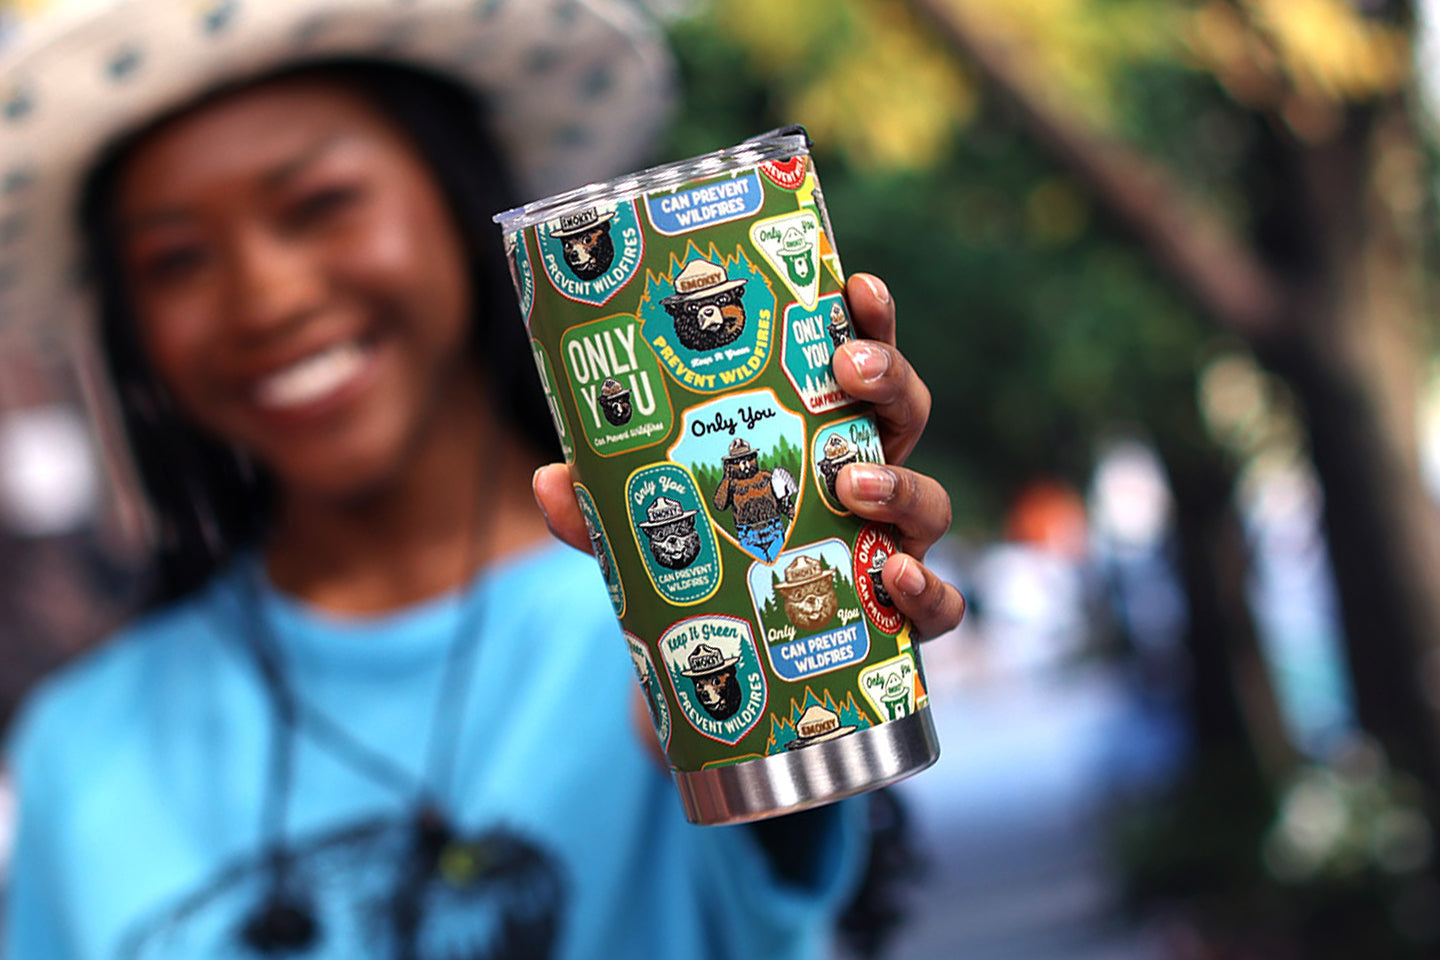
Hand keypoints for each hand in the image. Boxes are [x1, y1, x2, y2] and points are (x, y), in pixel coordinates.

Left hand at [533, 272, 964, 639]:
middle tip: (847, 368)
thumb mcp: (644, 530)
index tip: (855, 284)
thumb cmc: (705, 567)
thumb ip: (603, 505)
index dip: (869, 320)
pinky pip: (940, 604)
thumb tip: (551, 478)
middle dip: (889, 380)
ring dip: (901, 485)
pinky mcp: (900, 617)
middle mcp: (868, 481)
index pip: (855, 366)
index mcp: (818, 437)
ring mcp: (892, 546)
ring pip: (933, 504)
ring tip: (850, 484)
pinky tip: (891, 578)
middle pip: (907, 415)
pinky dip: (926, 592)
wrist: (730, 666)